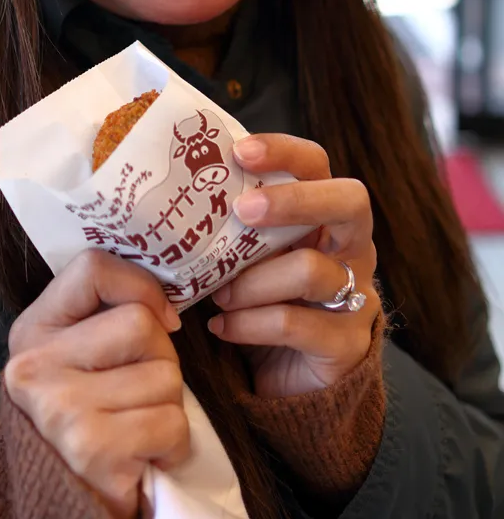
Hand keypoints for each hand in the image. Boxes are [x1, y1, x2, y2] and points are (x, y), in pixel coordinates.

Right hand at [5, 249, 188, 518]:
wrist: (69, 500)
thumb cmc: (89, 417)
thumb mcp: (79, 356)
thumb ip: (105, 316)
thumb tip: (168, 308)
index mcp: (32, 331)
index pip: (92, 269)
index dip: (141, 286)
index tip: (161, 318)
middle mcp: (36, 367)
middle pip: (141, 323)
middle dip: (162, 357)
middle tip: (142, 390)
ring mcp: (62, 409)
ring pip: (165, 374)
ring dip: (170, 404)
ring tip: (140, 425)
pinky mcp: (94, 451)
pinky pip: (173, 423)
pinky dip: (175, 443)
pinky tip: (147, 455)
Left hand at [208, 134, 380, 399]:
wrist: (292, 383)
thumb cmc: (264, 299)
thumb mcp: (252, 255)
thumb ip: (235, 225)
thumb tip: (176, 190)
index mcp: (326, 214)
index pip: (317, 164)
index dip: (284, 151)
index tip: (239, 152)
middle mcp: (353, 247)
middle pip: (348, 202)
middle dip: (293, 201)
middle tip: (243, 211)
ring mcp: (356, 295)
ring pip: (310, 270)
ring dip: (253, 281)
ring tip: (219, 295)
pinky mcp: (347, 344)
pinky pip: (293, 323)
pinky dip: (248, 324)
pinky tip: (222, 326)